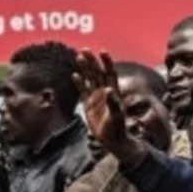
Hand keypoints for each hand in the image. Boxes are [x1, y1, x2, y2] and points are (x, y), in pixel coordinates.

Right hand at [73, 49, 144, 164]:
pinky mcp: (88, 105)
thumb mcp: (117, 116)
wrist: (112, 140)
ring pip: (89, 79)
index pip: (110, 73)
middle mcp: (105, 91)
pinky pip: (83, 91)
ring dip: (85, 69)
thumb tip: (109, 90)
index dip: (107, 62)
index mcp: (114, 91)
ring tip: (79, 57)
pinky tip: (75, 75)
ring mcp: (96, 97)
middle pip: (98, 73)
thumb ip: (114, 103)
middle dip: (92, 62)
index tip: (102, 51)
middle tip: (84, 50)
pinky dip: (79, 83)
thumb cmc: (118, 128)